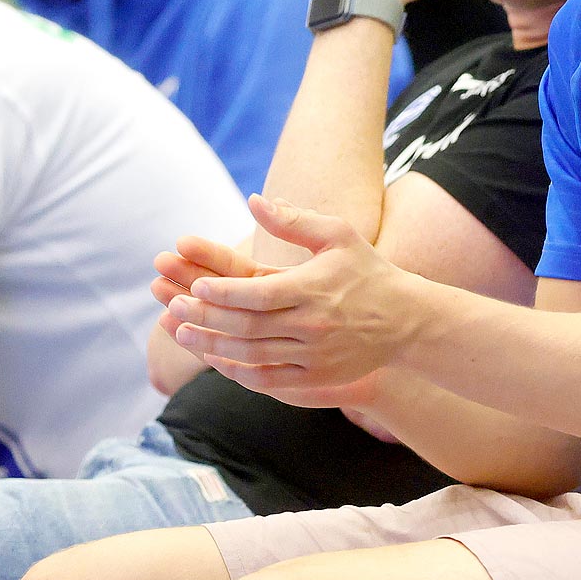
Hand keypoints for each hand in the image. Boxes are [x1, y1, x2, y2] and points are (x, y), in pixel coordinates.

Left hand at [163, 195, 422, 389]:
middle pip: (247, 326)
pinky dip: (239, 372)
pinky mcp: (318, 377)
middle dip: (205, 318)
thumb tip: (253, 200)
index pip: (257, 293)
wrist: (408, 321)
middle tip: (172, 308)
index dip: (223, 292)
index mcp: (313, 288)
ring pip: (252, 355)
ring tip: (181, 334)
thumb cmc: (368, 271)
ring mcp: (314, 355)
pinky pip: (269, 379)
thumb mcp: (338, 235)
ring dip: (213, 346)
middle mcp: (312, 325)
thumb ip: (294, 220)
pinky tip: (217, 361)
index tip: (195, 286)